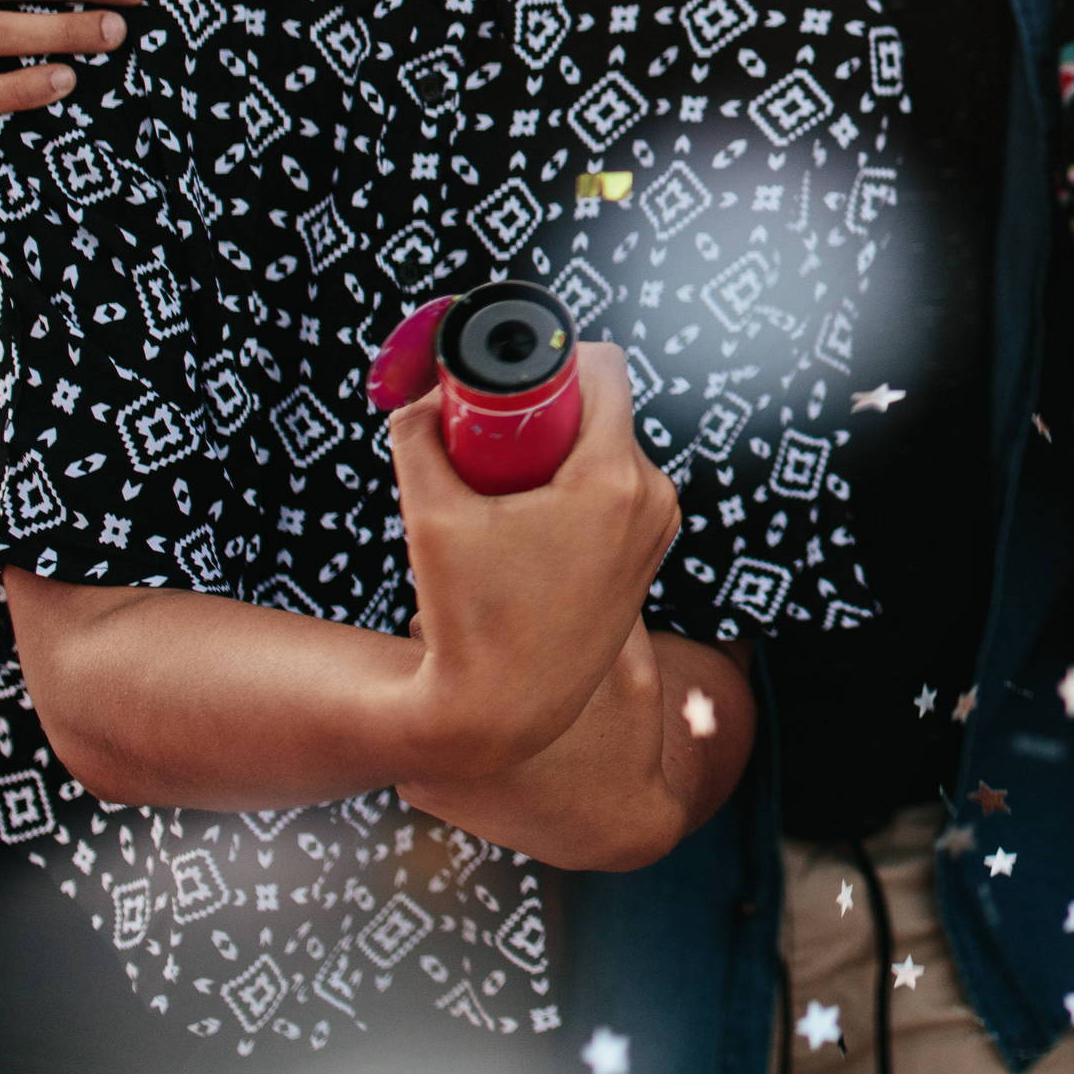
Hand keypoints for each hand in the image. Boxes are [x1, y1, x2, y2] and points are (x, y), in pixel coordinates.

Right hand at [391, 345, 685, 778]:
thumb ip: (416, 439)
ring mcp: (658, 530)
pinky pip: (618, 490)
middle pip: (602, 409)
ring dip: (559, 451)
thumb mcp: (429, 518)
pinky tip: (527, 520)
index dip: (550, 358)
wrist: (503, 714)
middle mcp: (653, 498)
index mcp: (615, 479)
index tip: (503, 383)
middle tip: (487, 439)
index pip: (603, 367)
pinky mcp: (648, 556)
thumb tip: (417, 399)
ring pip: (609, 450)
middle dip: (544, 410)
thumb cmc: (468, 620)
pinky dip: (577, 487)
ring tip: (503, 490)